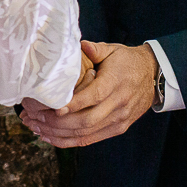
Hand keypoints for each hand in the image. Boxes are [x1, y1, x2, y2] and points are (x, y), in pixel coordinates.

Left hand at [20, 41, 157, 147]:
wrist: (152, 76)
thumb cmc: (127, 61)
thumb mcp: (113, 50)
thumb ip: (96, 49)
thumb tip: (82, 45)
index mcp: (116, 83)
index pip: (93, 97)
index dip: (73, 104)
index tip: (52, 107)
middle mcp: (118, 104)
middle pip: (86, 120)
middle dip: (57, 122)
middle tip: (33, 118)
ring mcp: (118, 120)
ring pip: (86, 133)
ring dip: (58, 134)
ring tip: (35, 127)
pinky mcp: (117, 129)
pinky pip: (90, 140)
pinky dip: (68, 141)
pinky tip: (50, 137)